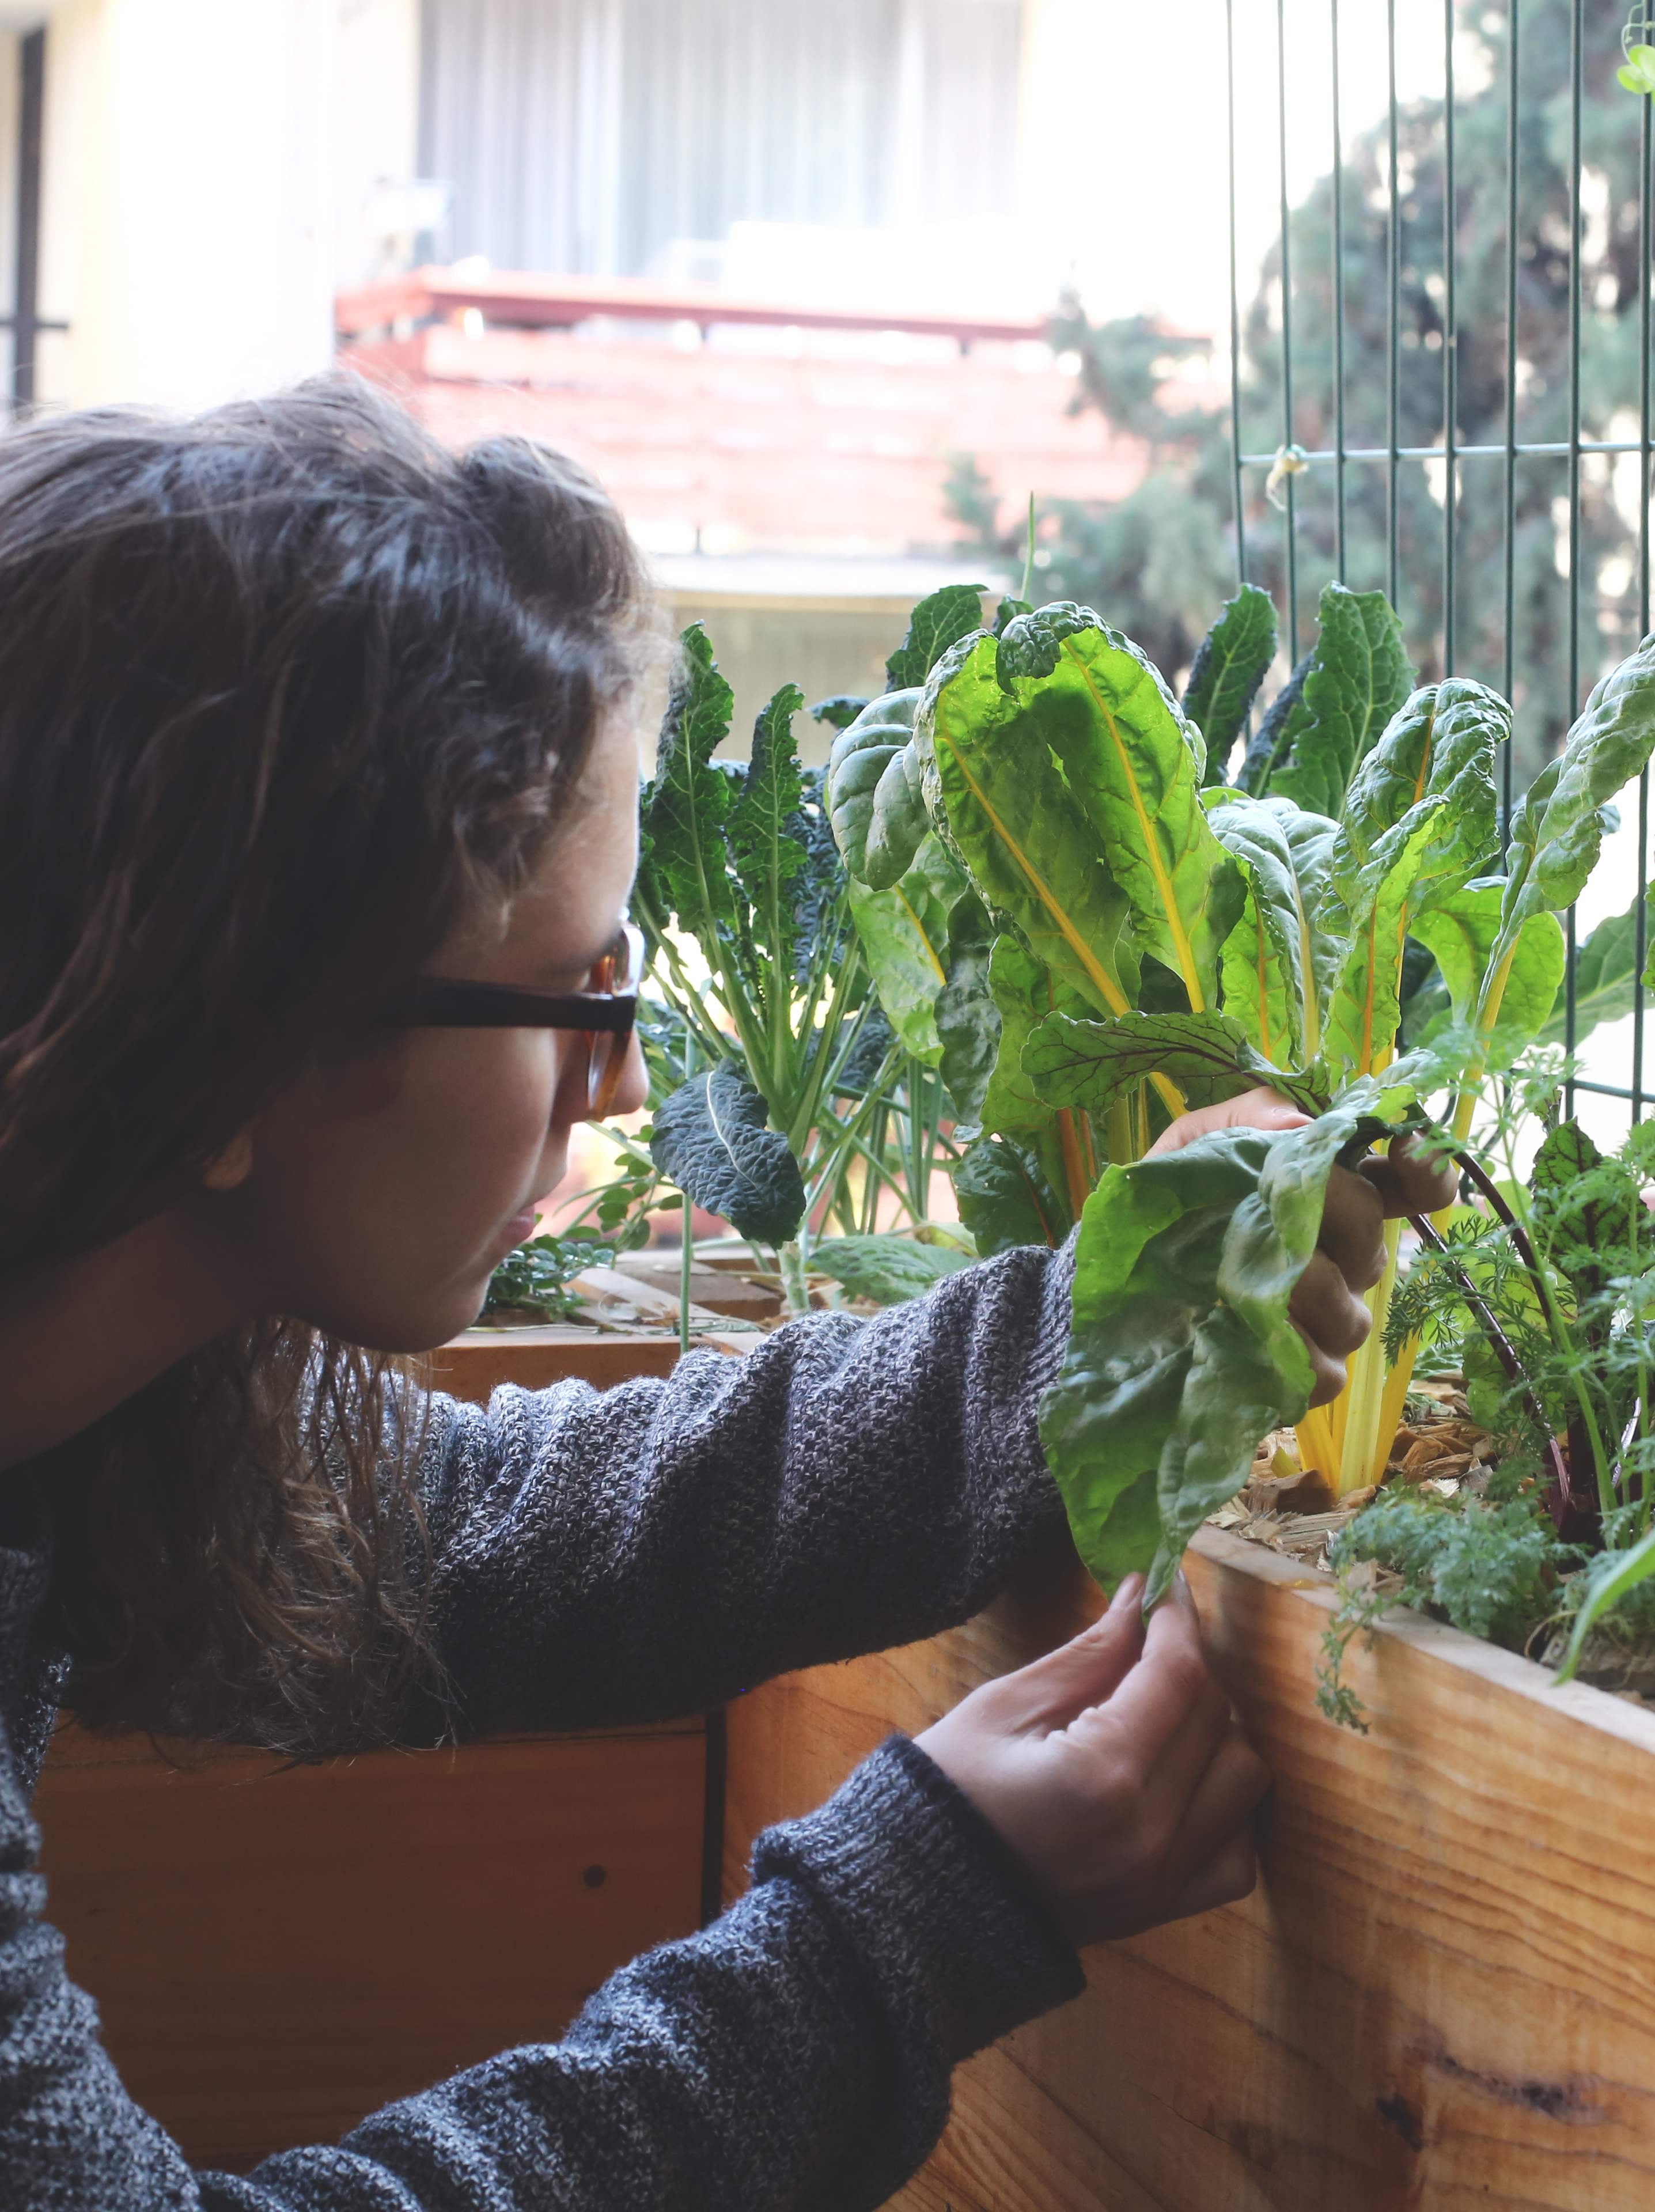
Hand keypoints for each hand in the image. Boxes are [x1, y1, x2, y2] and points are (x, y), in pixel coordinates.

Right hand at [915, 1573, 1269, 1948]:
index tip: (1164, 1585)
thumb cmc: (949, 1794)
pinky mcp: (1166, 1908)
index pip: (1178, 1675)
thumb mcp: (1004, 1708)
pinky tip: (1179, 1781)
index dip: (1177, 1619)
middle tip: (1146, 1644)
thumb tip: (1141, 1598)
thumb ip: (1087, 1655)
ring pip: (1244, 1779)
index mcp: (1104, 1777)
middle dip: (1188, 1666)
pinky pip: (1237, 1850)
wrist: (922, 1904)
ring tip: (1160, 1715)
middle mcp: (1153, 1833)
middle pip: (1217, 1719)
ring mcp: (1166, 1879)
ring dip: (1216, 1732)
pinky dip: (1225, 1806)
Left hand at [1146, 1086, 1457, 1405]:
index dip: (1423, 1169)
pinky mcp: (1302, 1376)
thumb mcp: (1191, 1144)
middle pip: (1375, 1242)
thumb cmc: (1163, 1208)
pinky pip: (1327, 1374)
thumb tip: (1303, 1125)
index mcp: (1328, 1199)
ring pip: (1354, 1313)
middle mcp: (1341, 1260)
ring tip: (1250, 1280)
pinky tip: (1261, 1340)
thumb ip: (1247, 1119)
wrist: (1112, 1283)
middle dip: (1335, 1218)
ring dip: (1308, 1290)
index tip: (1402, 1145)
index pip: (1408, 1187)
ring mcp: (1328, 1322)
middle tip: (1283, 1209)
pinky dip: (1296, 1355)